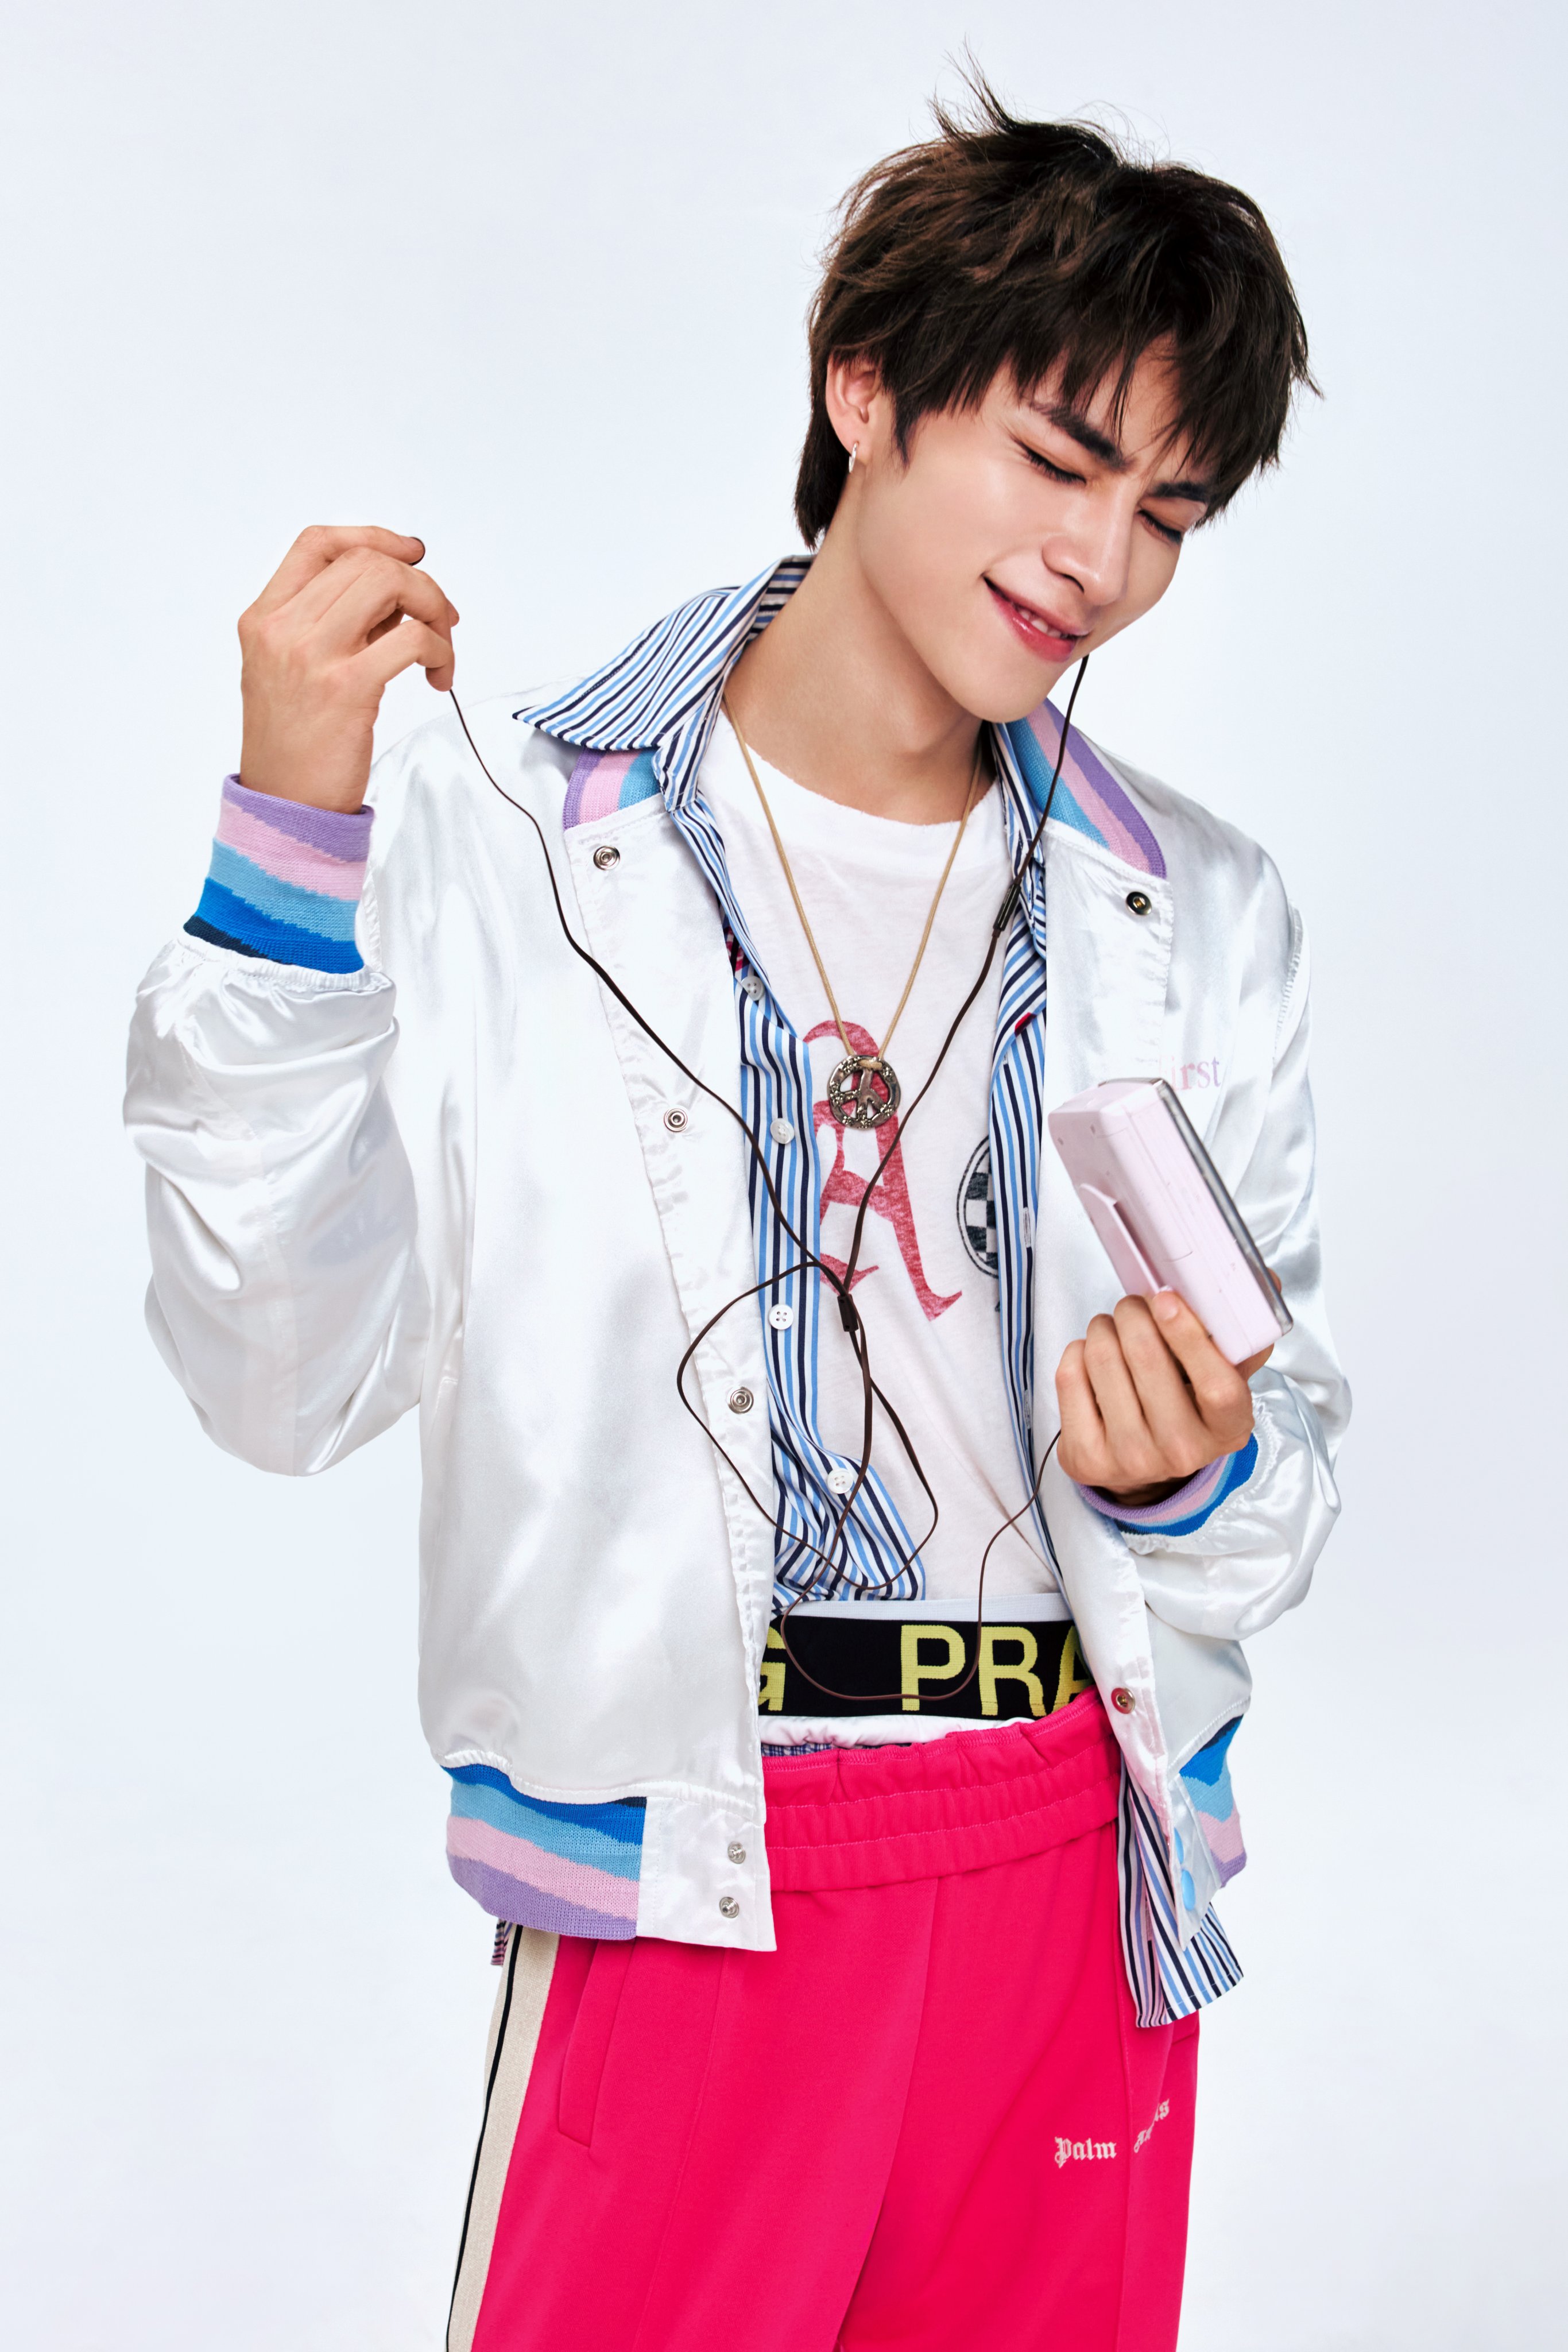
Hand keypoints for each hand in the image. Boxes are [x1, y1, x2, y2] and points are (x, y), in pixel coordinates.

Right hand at [236, 524, 457, 810]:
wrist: (284, 807)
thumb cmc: (296, 746)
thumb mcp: (298, 671)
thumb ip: (338, 625)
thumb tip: (399, 596)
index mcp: (264, 618)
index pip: (318, 543)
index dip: (373, 536)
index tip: (412, 552)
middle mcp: (282, 628)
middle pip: (366, 561)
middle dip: (419, 583)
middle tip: (441, 621)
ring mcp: (311, 655)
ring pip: (391, 584)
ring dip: (433, 609)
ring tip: (440, 650)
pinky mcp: (347, 687)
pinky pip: (413, 638)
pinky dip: (439, 650)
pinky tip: (438, 676)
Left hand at [1054, 1291, 1272, 1505]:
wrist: (1145, 1460)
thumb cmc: (1187, 1405)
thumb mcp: (1224, 1377)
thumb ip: (1243, 1332)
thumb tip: (1264, 1280)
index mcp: (1228, 1429)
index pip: (1217, 1386)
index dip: (1190, 1337)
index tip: (1167, 1299)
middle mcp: (1182, 1451)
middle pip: (1148, 1360)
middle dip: (1134, 1313)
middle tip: (1134, 1306)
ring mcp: (1131, 1459)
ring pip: (1103, 1359)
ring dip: (1104, 1328)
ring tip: (1114, 1330)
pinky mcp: (1086, 1457)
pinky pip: (1070, 1377)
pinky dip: (1078, 1351)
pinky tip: (1092, 1359)